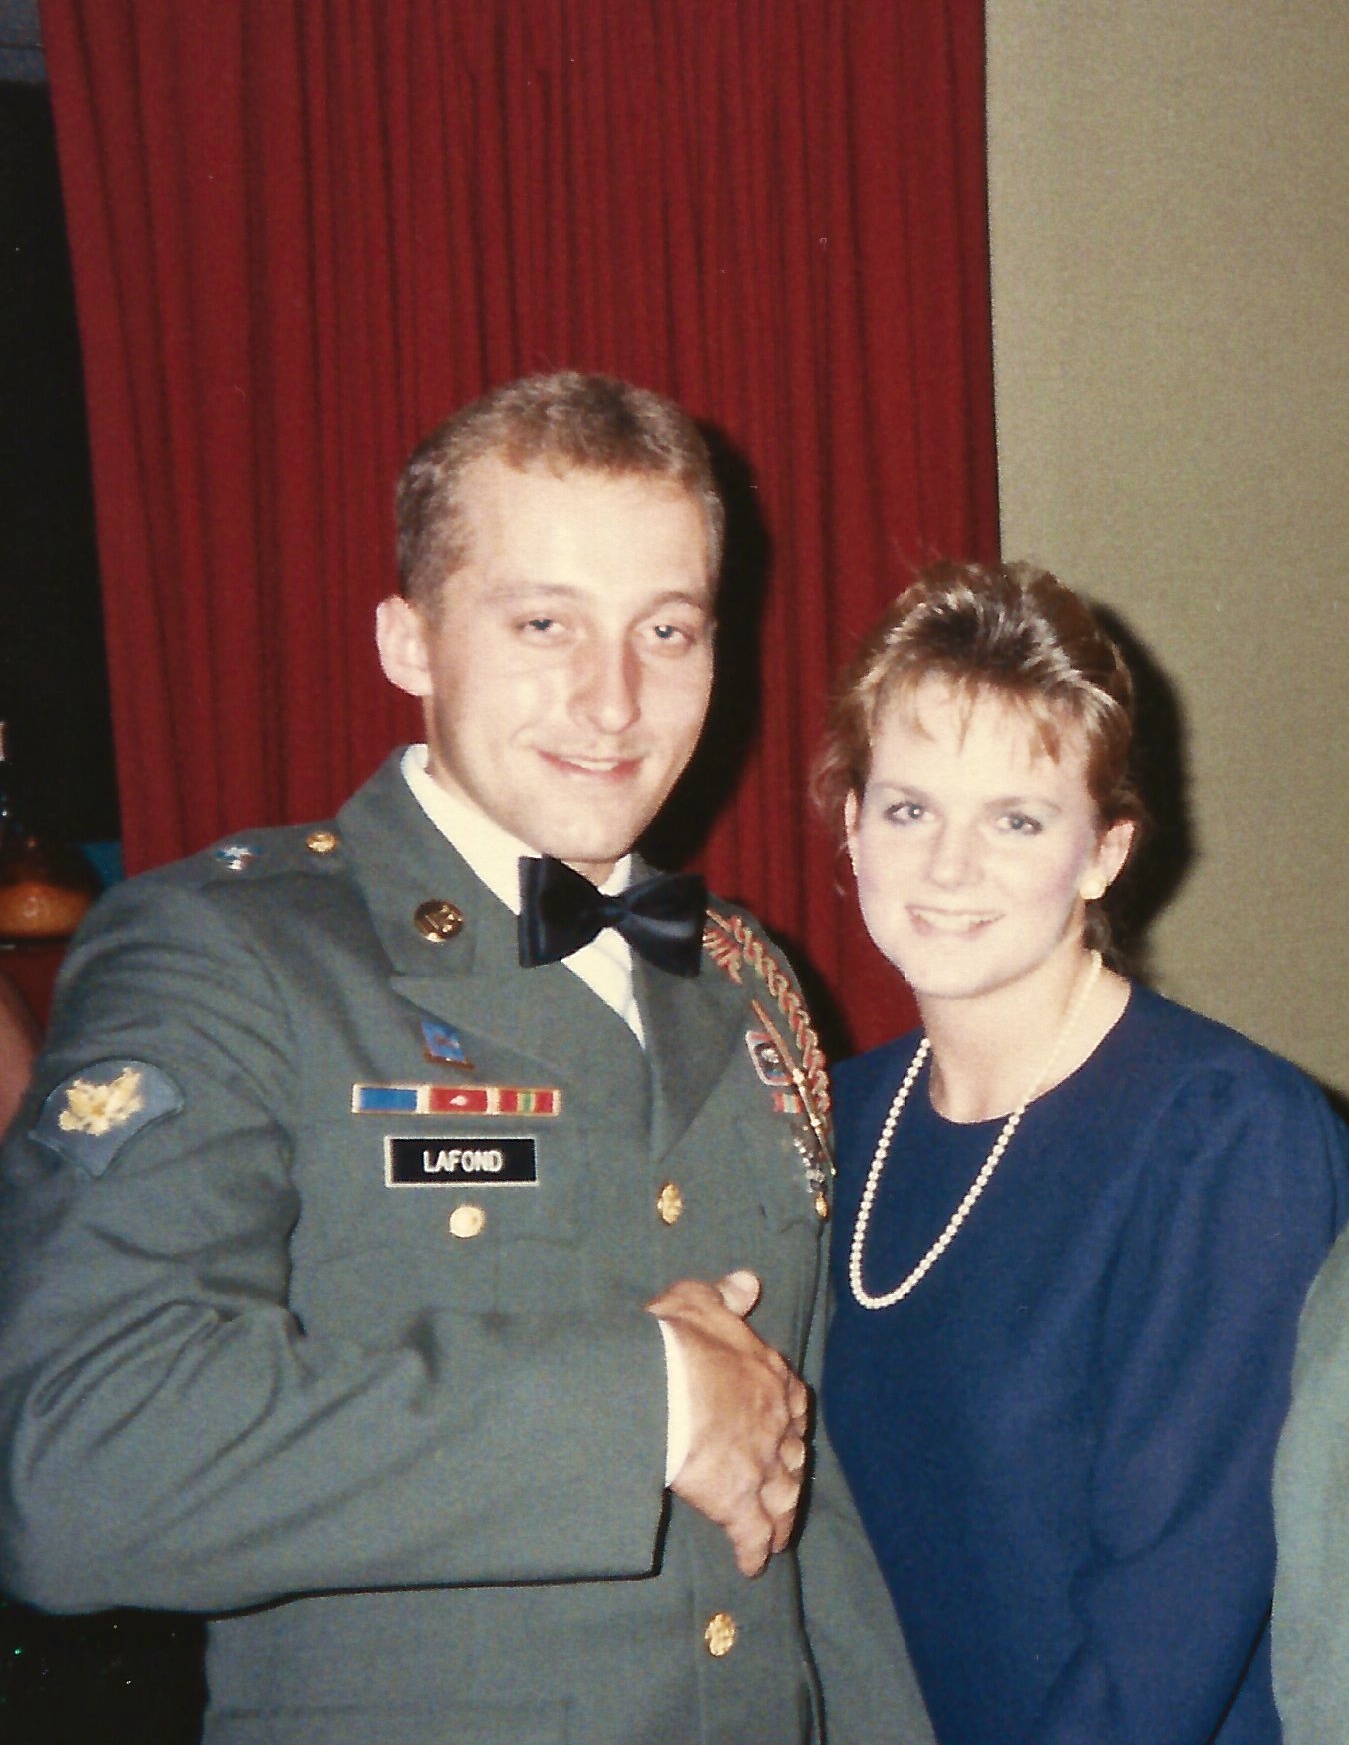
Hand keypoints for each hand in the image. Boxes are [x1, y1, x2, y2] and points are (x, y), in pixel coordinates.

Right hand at [647, 1269, 809, 1576]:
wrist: (662, 1386)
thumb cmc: (679, 1340)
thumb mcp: (701, 1299)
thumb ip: (727, 1294)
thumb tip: (748, 1283)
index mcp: (772, 1377)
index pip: (794, 1401)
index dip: (788, 1418)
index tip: (786, 1427)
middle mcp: (778, 1425)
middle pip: (793, 1454)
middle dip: (788, 1471)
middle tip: (782, 1486)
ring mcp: (763, 1467)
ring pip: (783, 1499)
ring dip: (780, 1517)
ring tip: (776, 1535)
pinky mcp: (739, 1504)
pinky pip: (753, 1535)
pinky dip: (754, 1551)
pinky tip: (751, 1566)